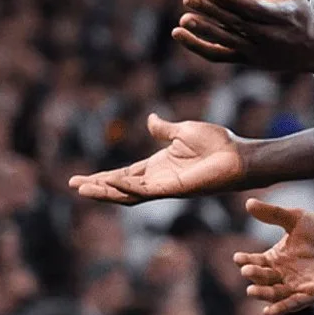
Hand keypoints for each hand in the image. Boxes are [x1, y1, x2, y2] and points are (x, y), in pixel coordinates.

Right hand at [68, 114, 247, 203]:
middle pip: (121, 186)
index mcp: (158, 166)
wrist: (239, 156)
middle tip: (74, 186)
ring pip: (128, 193)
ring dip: (106, 191)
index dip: (104, 176)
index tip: (81, 179)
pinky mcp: (173, 189)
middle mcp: (158, 179)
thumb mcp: (184, 131)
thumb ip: (164, 130)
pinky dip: (126, 186)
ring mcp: (164, 187)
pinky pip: (144, 190)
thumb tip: (150, 120)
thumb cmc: (218, 144)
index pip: (124, 174)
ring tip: (83, 189)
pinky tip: (111, 182)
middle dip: (98, 187)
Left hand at [173, 0, 313, 72]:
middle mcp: (268, 36)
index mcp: (280, 17)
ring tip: (184, 19)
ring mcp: (256, 51)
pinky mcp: (245, 60)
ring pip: (225, 41)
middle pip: (235, 23)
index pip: (251, 8)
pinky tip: (179, 34)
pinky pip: (218, 55)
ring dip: (203, 30)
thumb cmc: (298, 14)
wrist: (313, 49)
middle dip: (211, 11)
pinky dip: (198, 46)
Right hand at [233, 198, 313, 314]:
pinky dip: (281, 308)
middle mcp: (283, 274)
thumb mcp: (295, 218)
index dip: (246, 260)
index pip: (256, 262)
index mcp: (276, 258)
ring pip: (275, 293)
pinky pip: (294, 304)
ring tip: (252, 290)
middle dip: (254, 275)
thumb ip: (272, 213)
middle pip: (263, 278)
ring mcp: (296, 285)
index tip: (237, 257)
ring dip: (263, 294)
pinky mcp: (312, 294)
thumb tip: (248, 202)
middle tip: (247, 271)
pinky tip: (269, 311)